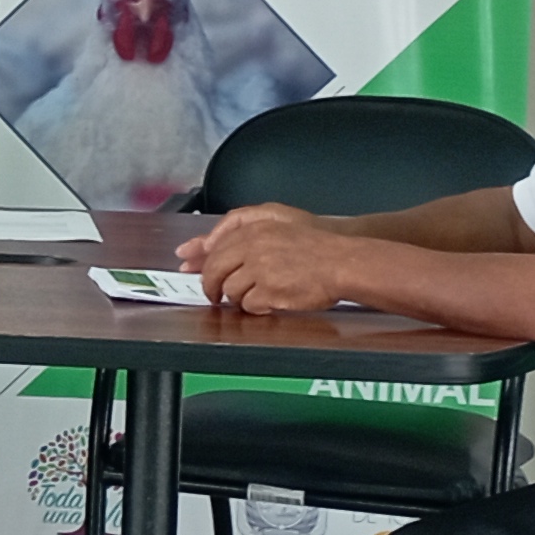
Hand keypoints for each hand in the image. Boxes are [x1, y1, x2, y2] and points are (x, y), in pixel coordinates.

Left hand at [175, 203, 355, 312]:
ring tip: (254, 297)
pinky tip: (268, 303)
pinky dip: (255, 308)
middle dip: (211, 287)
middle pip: (214, 271)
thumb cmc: (317, 247)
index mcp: (254, 230)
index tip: (192, 269)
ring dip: (237, 298)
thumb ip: (248, 234)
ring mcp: (259, 270)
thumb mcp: (280, 226)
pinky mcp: (268, 292)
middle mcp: (252, 248)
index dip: (202, 262)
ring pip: (230, 291)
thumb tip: (212, 245)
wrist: (342, 263)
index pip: (215, 248)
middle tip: (214, 296)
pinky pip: (249, 306)